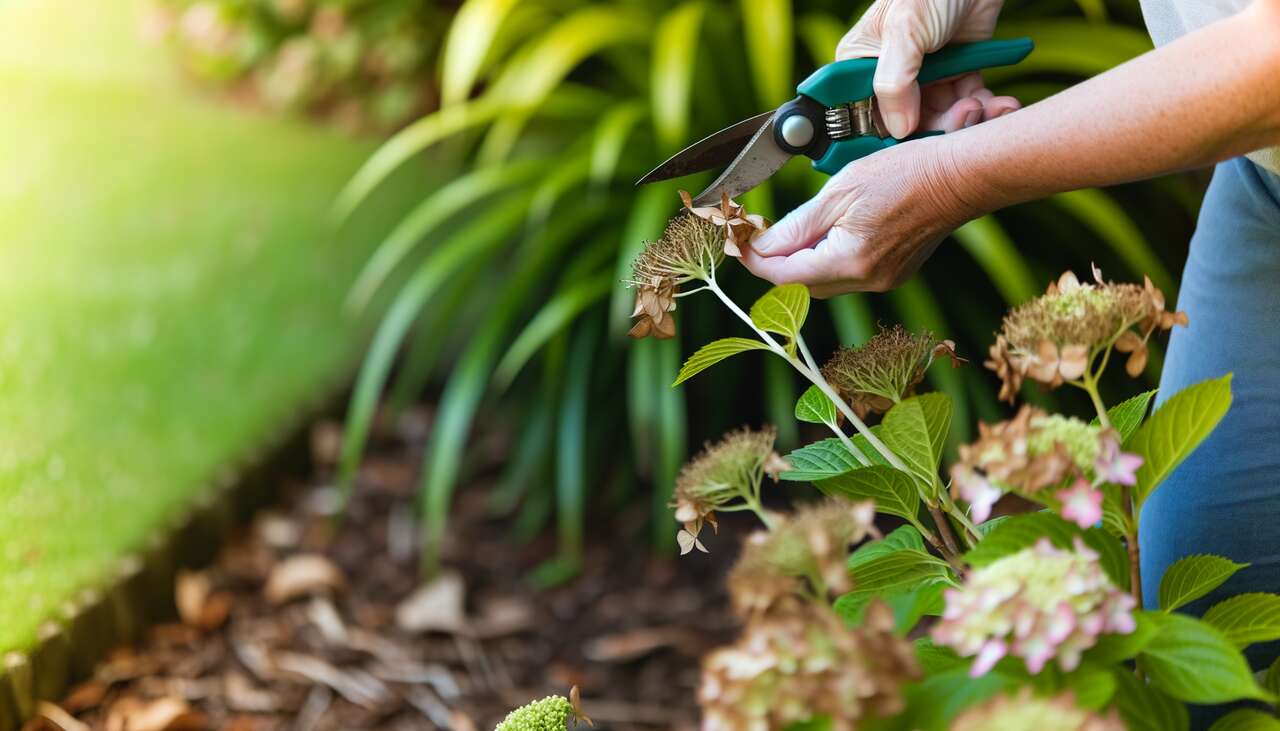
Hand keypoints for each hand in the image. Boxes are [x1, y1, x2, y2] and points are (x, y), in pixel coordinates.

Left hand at [741, 138, 979, 297]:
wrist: (960, 177)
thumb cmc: (906, 173)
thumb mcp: (841, 191)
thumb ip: (797, 225)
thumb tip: (761, 245)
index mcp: (849, 261)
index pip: (783, 276)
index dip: (754, 260)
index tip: (737, 241)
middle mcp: (866, 280)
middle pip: (800, 285)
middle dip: (774, 263)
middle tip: (757, 234)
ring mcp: (883, 280)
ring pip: (823, 282)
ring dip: (800, 261)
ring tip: (788, 231)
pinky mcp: (893, 274)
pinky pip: (847, 275)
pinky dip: (827, 259)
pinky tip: (824, 235)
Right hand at [839, 0, 1018, 137]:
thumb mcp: (905, 31)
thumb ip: (893, 83)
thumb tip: (896, 131)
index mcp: (859, 67)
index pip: (862, 116)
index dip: (883, 138)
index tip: (908, 152)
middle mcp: (889, 78)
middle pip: (905, 127)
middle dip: (938, 128)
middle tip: (964, 115)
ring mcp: (924, 80)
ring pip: (940, 121)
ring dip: (966, 120)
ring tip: (984, 105)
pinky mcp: (956, 76)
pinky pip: (967, 106)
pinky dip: (986, 110)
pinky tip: (1001, 105)